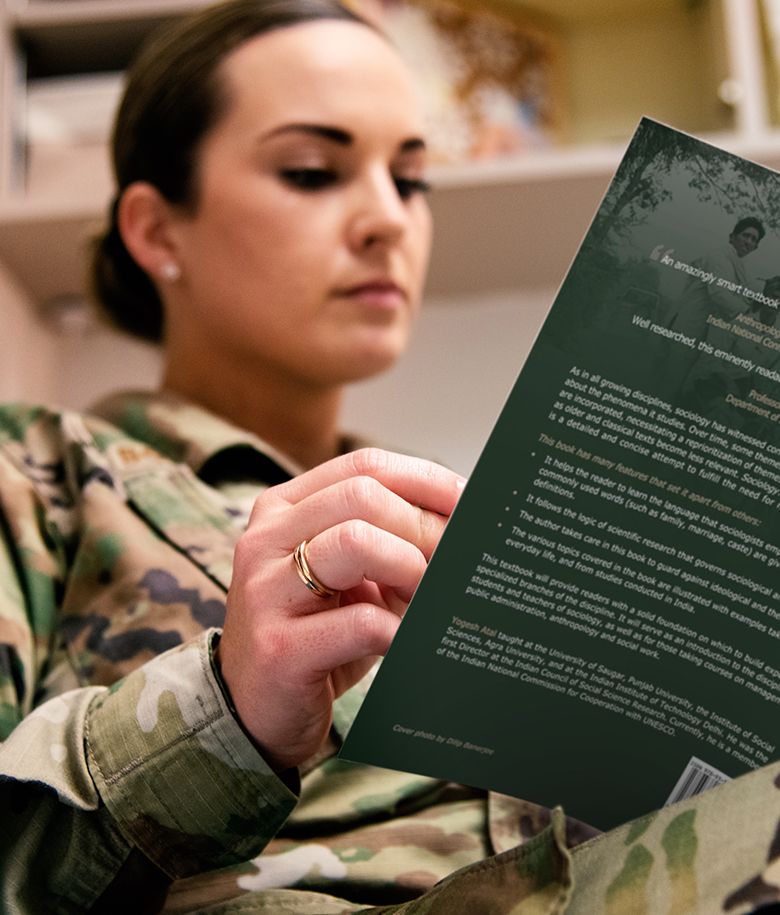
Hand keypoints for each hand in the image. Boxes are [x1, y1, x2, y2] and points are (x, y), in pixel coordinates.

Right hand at [214, 448, 464, 772]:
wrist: (255, 710)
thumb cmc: (315, 634)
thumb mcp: (348, 576)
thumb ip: (388, 542)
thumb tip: (465, 524)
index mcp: (284, 509)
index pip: (364, 466)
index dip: (426, 480)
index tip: (470, 503)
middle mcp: (266, 539)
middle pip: (362, 496)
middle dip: (423, 526)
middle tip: (455, 560)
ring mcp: (266, 592)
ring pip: (354, 541)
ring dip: (410, 567)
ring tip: (426, 599)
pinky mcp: (279, 648)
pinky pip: (361, 623)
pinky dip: (400, 630)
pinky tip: (408, 641)